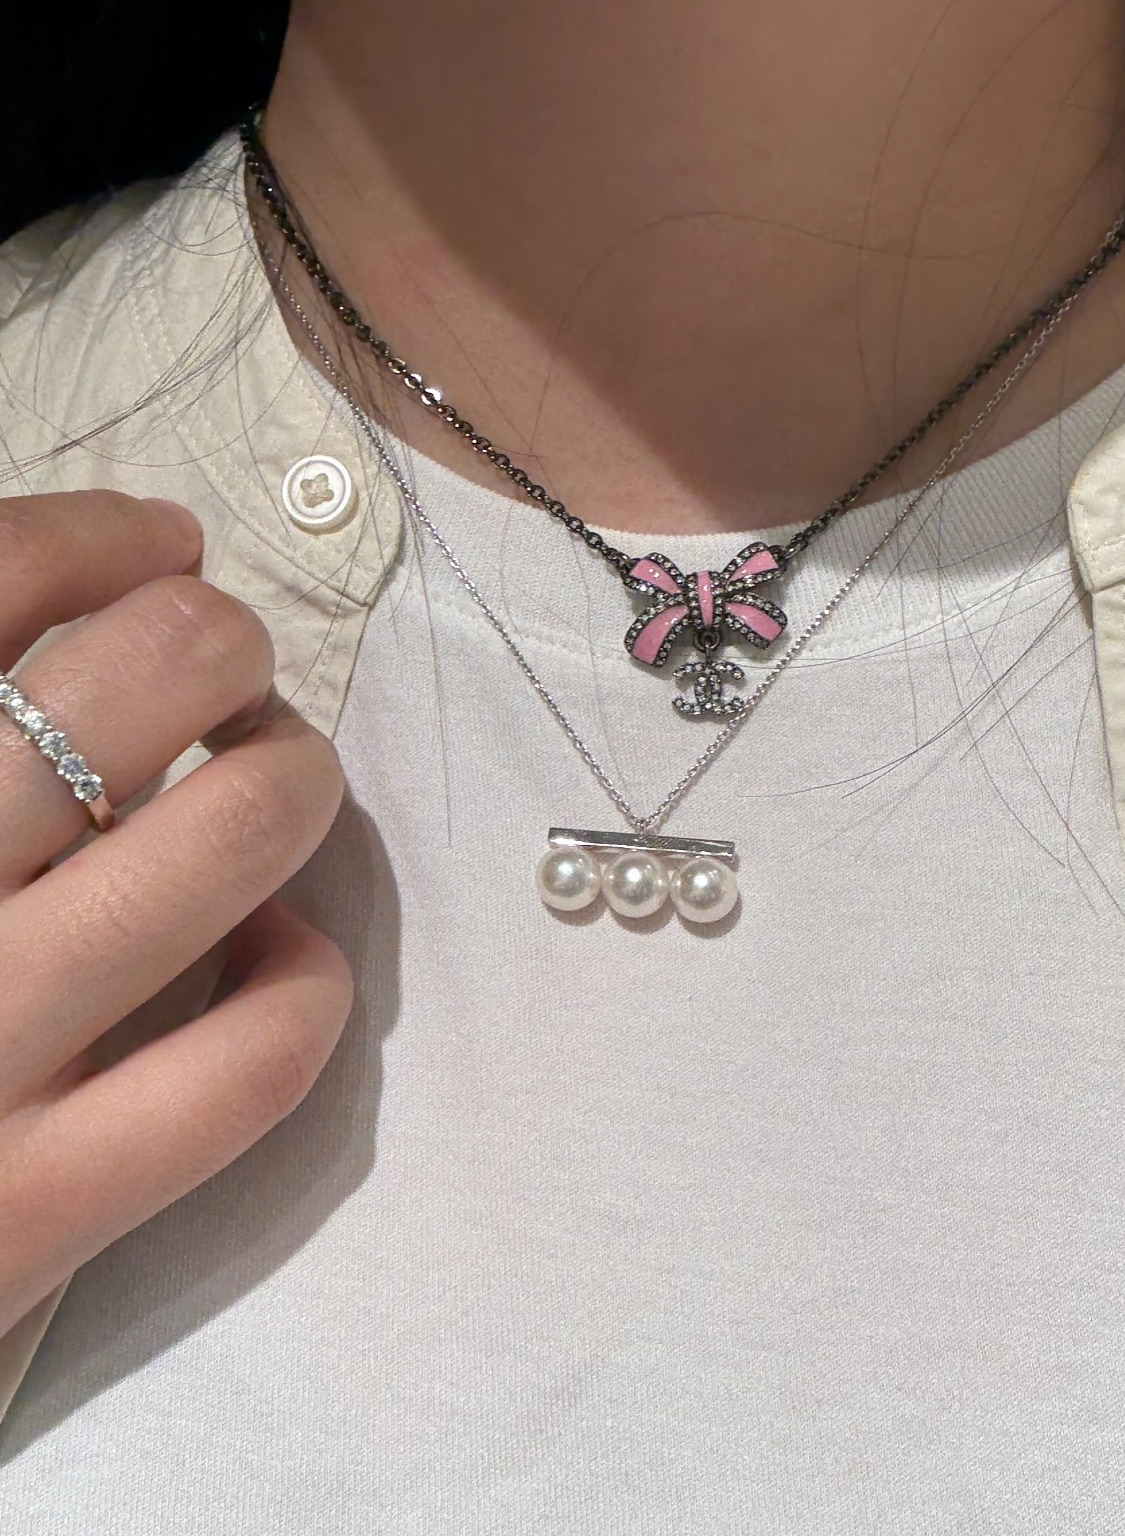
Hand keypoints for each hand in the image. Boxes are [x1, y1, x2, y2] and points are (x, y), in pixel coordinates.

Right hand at [0, 492, 353, 1334]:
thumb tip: (79, 610)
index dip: (104, 533)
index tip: (162, 542)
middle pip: (152, 669)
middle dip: (225, 643)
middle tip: (225, 674)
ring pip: (236, 834)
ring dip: (292, 780)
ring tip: (274, 786)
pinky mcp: (32, 1216)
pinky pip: (252, 1064)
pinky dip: (303, 984)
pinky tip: (275, 955)